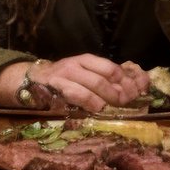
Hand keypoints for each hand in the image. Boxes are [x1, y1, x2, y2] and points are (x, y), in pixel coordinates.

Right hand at [31, 54, 148, 112]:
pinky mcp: (56, 87)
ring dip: (107, 99)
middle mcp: (76, 64)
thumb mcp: (83, 73)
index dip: (126, 81)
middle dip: (119, 93)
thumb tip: (131, 88)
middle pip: (104, 78)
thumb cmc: (64, 79)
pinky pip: (77, 95)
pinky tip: (97, 109)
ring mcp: (65, 75)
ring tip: (113, 108)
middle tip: (126, 103)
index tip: (135, 92)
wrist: (34, 79)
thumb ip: (102, 79)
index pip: (112, 68)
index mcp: (87, 60)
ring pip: (93, 86)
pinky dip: (90, 103)